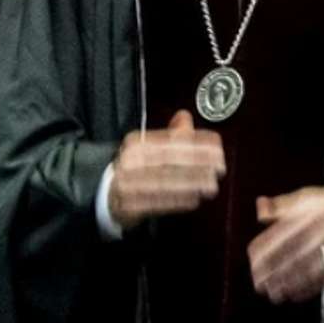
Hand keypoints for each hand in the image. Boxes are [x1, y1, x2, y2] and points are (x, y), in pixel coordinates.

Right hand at [108, 110, 224, 229]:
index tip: (217, 146)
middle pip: (168, 161)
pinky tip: (194, 199)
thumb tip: (185, 116)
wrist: (104, 193)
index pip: (169, 140)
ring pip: (163, 183)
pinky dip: (177, 202)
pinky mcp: (128, 206)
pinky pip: (156, 204)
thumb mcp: (148, 146)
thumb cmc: (134, 167)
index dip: (195, 143)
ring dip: (191, 184)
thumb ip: (171, 134)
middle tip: (219, 167)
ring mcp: (126, 185)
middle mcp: (129, 162)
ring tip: (211, 185)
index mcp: (136, 143)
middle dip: (197, 164)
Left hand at [247, 186, 323, 303]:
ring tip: (272, 292)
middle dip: (275, 269)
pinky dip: (309, 288)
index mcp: (320, 208)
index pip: (288, 229)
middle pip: (298, 250)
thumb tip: (259, 209)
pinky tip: (294, 294)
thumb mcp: (312, 197)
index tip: (252, 259)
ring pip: (313, 266)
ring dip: (289, 282)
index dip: (268, 245)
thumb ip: (284, 205)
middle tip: (257, 282)